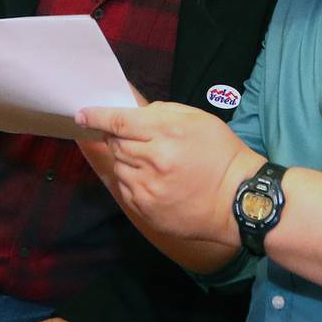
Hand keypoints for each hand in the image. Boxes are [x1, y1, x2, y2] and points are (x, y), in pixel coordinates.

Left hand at [75, 102, 258, 247]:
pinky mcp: (147, 209)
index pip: (119, 121)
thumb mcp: (198, 119)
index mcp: (166, 132)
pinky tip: (152, 180)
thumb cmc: (221, 154)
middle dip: (118, 138)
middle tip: (135, 140)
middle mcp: (153, 159)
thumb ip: (161, 112)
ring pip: (118, 166)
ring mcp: (148, 187)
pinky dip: (132, 181)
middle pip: (115, 143)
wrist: (239, 200)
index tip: (82, 115)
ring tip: (150, 162)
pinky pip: (125, 189)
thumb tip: (132, 113)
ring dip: (127, 161)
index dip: (97, 116)